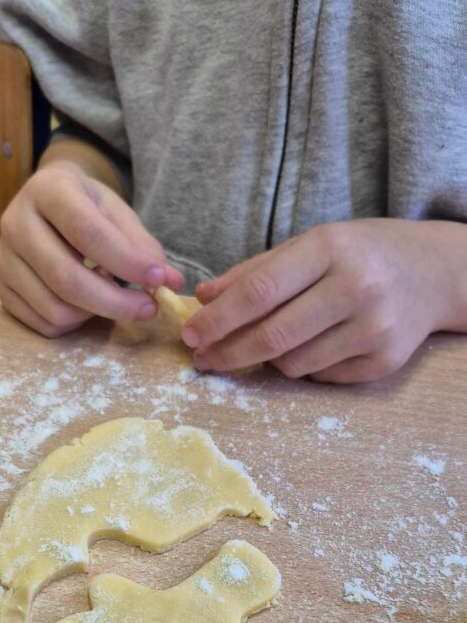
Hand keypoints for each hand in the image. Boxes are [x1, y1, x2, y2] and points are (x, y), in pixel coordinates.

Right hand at [0, 160, 182, 336]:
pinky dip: (75, 323)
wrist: (45, 202)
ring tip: (112, 297)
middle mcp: (15, 222)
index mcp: (47, 190)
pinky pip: (44, 324)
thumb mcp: (116, 212)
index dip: (126, 261)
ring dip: (95, 314)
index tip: (158, 280)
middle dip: (115, 303)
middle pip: (66, 278)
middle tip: (148, 308)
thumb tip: (171, 281)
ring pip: (55, 308)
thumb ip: (143, 245)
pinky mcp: (1, 289)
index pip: (87, 232)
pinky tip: (87, 303)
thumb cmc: (86, 207)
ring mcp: (4, 259)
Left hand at [183, 219, 456, 382]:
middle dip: (228, 352)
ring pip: (293, 364)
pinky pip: (320, 376)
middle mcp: (357, 287)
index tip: (191, 335)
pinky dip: (302, 366)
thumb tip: (203, 299)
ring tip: (268, 341)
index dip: (219, 319)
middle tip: (203, 358)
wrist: (432, 272)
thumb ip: (255, 272)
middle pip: (273, 336)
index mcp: (331, 249)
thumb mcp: (310, 246)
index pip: (260, 291)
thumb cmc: (359, 255)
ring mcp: (374, 328)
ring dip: (267, 359)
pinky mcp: (384, 361)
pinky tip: (309, 345)